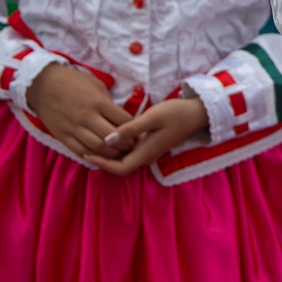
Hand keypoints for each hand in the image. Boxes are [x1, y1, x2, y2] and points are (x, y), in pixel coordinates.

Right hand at [27, 62, 129, 159]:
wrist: (42, 84)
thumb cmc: (73, 82)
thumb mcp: (96, 85)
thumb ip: (108, 103)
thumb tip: (120, 119)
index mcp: (98, 102)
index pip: (123, 120)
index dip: (133, 128)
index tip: (137, 131)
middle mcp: (87, 117)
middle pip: (112, 138)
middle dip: (125, 144)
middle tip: (131, 146)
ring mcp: (73, 128)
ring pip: (97, 148)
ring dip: (111, 154)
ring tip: (118, 154)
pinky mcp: (62, 135)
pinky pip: (79, 151)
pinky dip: (91, 156)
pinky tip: (99, 157)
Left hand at [93, 97, 208, 175]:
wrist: (197, 113)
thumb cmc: (176, 113)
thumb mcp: (153, 117)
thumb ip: (130, 129)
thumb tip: (108, 140)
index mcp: (147, 152)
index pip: (120, 168)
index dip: (102, 164)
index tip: (87, 153)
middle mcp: (147, 156)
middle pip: (120, 167)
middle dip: (102, 161)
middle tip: (84, 148)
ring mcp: (149, 151)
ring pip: (124, 160)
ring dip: (109, 155)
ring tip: (92, 142)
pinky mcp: (150, 144)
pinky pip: (130, 152)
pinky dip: (117, 148)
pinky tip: (109, 137)